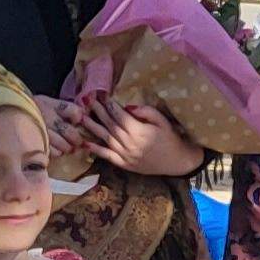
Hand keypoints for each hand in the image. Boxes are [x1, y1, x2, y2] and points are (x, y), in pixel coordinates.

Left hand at [61, 96, 204, 176]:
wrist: (177, 162)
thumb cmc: (171, 139)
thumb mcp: (163, 121)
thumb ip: (147, 112)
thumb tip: (128, 107)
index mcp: (139, 132)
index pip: (120, 115)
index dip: (110, 105)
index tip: (102, 95)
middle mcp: (130, 144)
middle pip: (110, 125)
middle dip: (98, 111)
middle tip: (87, 101)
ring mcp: (126, 155)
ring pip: (106, 139)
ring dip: (93, 127)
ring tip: (81, 117)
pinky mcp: (125, 164)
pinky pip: (107, 156)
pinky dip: (96, 150)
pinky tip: (85, 143)